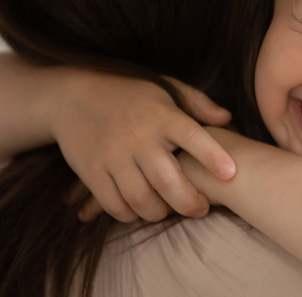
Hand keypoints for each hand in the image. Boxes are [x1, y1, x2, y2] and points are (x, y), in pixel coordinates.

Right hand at [45, 68, 233, 221]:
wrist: (71, 96)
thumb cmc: (129, 93)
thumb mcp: (164, 87)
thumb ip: (197, 103)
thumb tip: (226, 118)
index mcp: (162, 115)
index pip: (192, 136)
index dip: (212, 156)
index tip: (230, 173)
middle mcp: (139, 136)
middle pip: (168, 180)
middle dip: (189, 202)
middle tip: (200, 208)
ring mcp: (113, 155)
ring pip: (142, 199)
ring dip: (159, 212)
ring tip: (168, 210)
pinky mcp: (91, 170)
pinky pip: (114, 204)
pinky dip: (130, 214)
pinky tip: (139, 208)